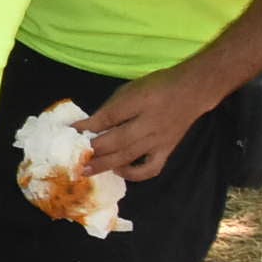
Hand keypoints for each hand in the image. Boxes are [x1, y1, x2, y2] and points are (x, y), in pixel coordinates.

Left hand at [80, 66, 225, 180]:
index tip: (69, 132)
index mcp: (139, 102)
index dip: (87, 126)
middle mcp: (149, 124)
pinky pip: (150, 169)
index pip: (108, 117)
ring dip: (104, 165)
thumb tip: (89, 127)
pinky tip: (118, 171)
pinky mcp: (167, 151)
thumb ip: (111, 108)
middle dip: (92, 151)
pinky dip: (133, 174)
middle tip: (72, 159)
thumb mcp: (130, 89)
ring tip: (86, 170)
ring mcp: (159, 140)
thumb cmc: (157, 86)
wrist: (192, 91)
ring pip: (128, 157)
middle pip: (116, 141)